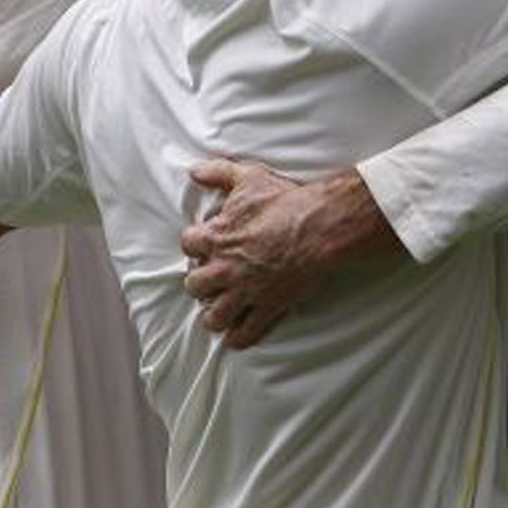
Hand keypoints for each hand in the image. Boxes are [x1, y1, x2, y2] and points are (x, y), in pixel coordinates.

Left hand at [180, 162, 386, 348]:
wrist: (319, 226)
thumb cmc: (285, 201)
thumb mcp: (250, 178)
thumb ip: (219, 173)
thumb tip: (194, 171)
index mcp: (217, 237)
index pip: (188, 245)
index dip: (195, 244)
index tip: (205, 245)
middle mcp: (225, 268)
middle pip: (195, 285)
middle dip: (201, 283)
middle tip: (213, 279)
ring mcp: (245, 291)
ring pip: (214, 317)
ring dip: (215, 315)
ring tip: (221, 310)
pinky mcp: (267, 307)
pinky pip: (244, 333)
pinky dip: (238, 337)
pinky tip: (237, 334)